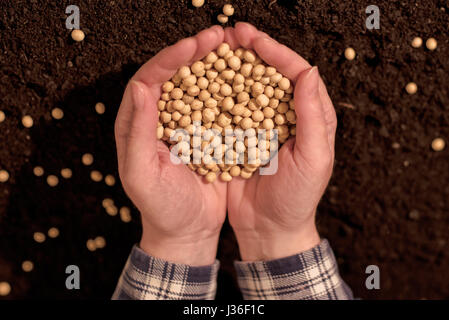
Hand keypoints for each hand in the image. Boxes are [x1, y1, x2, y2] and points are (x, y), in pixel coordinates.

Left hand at [115, 26, 226, 265]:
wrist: (186, 231)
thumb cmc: (161, 208)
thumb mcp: (143, 175)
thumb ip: (139, 133)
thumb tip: (141, 87)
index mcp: (137, 124)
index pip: (150, 79)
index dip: (170, 58)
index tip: (194, 44)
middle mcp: (160, 118)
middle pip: (174, 75)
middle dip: (195, 51)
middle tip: (219, 34)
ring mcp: (184, 124)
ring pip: (197, 85)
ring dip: (214, 65)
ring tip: (235, 47)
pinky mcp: (205, 133)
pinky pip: (217, 105)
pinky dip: (230, 90)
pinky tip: (246, 78)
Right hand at [225, 23, 337, 260]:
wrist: (270, 229)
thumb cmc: (298, 198)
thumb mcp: (314, 159)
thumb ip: (313, 117)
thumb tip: (310, 72)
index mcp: (308, 117)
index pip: (295, 73)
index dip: (275, 52)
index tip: (254, 39)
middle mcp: (283, 116)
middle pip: (268, 74)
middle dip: (251, 51)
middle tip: (231, 33)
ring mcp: (258, 126)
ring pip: (245, 87)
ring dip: (231, 66)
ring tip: (213, 48)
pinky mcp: (238, 139)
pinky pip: (226, 111)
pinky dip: (216, 95)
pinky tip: (202, 81)